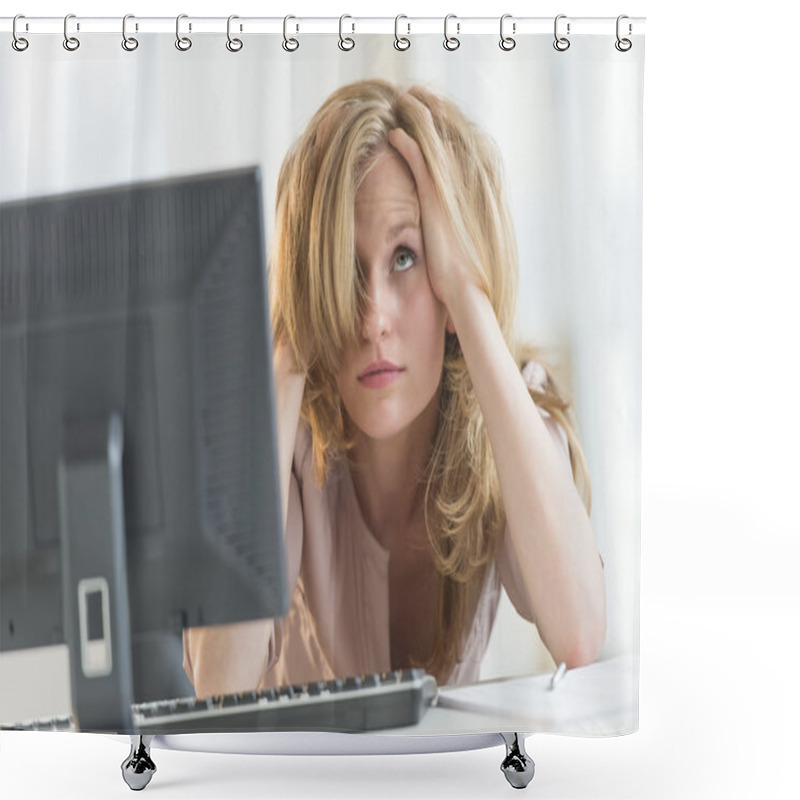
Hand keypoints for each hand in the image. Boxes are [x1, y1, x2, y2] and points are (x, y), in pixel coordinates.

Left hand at [387, 101, 482, 315]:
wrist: (465, 290)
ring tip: (406, 100)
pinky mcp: (435, 200)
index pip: (457, 151)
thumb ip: (449, 235)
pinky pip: (420, 164)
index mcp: (465, 196)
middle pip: (449, 138)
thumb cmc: (458, 280)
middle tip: (419, 94)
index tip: (433, 114)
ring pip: (435, 144)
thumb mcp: (454, 251)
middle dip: (435, 112)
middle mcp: (461, 190)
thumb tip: (447, 238)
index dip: (445, 130)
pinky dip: (408, 147)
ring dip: (420, 120)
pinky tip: (394, 135)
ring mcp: (449, 194)